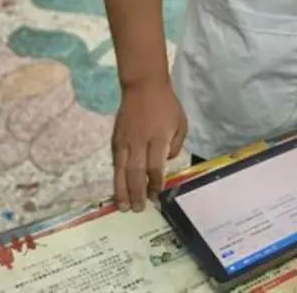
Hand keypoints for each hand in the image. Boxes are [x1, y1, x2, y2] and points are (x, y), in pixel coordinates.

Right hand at [112, 78, 187, 211]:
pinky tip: (117, 188)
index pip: (155, 167)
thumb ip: (176, 145)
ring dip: (122, 191)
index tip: (156, 196)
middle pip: (136, 173)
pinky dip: (116, 177)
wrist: (143, 86)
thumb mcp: (181, 123)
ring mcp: (125, 141)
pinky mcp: (116, 139)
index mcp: (159, 138)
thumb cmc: (166, 105)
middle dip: (138, 193)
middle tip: (138, 209)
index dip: (155, 184)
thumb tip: (165, 162)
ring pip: (121, 171)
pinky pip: (115, 162)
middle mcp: (140, 142)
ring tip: (123, 207)